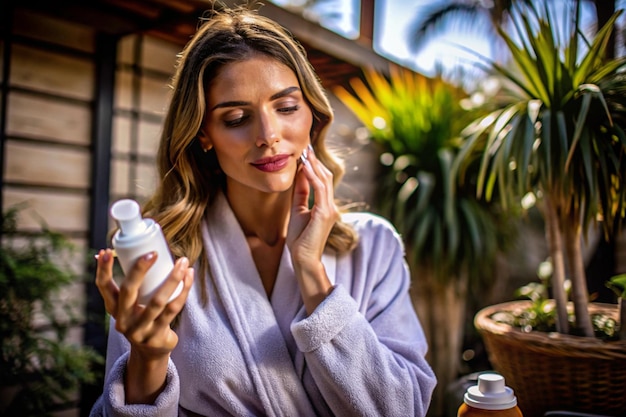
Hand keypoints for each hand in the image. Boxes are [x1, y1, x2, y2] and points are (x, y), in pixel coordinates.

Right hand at [95, 249, 193, 358]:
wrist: (151, 352)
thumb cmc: (142, 317)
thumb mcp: (130, 305)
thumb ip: (130, 283)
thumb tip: (123, 250)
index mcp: (114, 308)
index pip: (103, 286)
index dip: (103, 269)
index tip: (107, 250)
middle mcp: (123, 320)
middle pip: (128, 291)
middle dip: (139, 269)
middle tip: (153, 252)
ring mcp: (140, 330)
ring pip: (158, 301)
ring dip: (173, 278)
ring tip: (183, 261)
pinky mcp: (158, 335)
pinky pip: (173, 309)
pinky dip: (184, 290)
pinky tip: (189, 276)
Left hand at [287, 146, 338, 312]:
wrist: (303, 259)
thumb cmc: (300, 240)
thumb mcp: (298, 211)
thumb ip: (300, 193)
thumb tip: (299, 175)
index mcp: (325, 206)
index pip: (322, 181)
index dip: (314, 166)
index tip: (306, 152)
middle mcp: (331, 206)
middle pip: (326, 177)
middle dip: (315, 161)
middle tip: (306, 146)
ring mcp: (330, 209)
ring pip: (324, 180)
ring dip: (314, 165)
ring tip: (305, 152)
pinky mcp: (325, 213)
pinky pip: (319, 189)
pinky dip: (312, 175)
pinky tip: (304, 166)